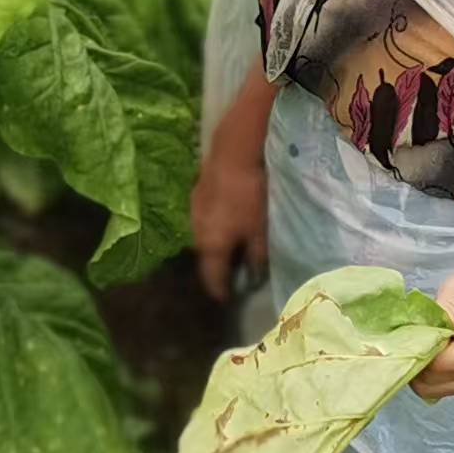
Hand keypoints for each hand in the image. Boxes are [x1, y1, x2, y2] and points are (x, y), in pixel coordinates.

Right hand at [193, 120, 268, 301]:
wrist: (233, 153)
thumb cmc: (249, 196)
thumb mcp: (260, 230)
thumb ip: (257, 257)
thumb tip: (253, 278)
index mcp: (211, 246)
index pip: (211, 277)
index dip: (219, 291)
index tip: (226, 299)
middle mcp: (196, 232)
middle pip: (205, 258)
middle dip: (217, 268)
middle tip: (231, 274)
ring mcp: (193, 212)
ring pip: (203, 237)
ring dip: (215, 247)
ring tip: (231, 248)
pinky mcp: (196, 194)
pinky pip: (204, 220)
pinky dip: (215, 228)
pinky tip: (227, 221)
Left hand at [415, 259, 453, 399]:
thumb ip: (443, 313)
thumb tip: (421, 334)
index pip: (453, 361)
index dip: (426, 353)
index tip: (411, 337)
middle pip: (438, 379)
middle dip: (417, 360)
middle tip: (411, 338)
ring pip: (433, 389)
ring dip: (419, 370)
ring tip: (421, 344)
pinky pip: (436, 389)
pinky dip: (425, 375)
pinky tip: (430, 353)